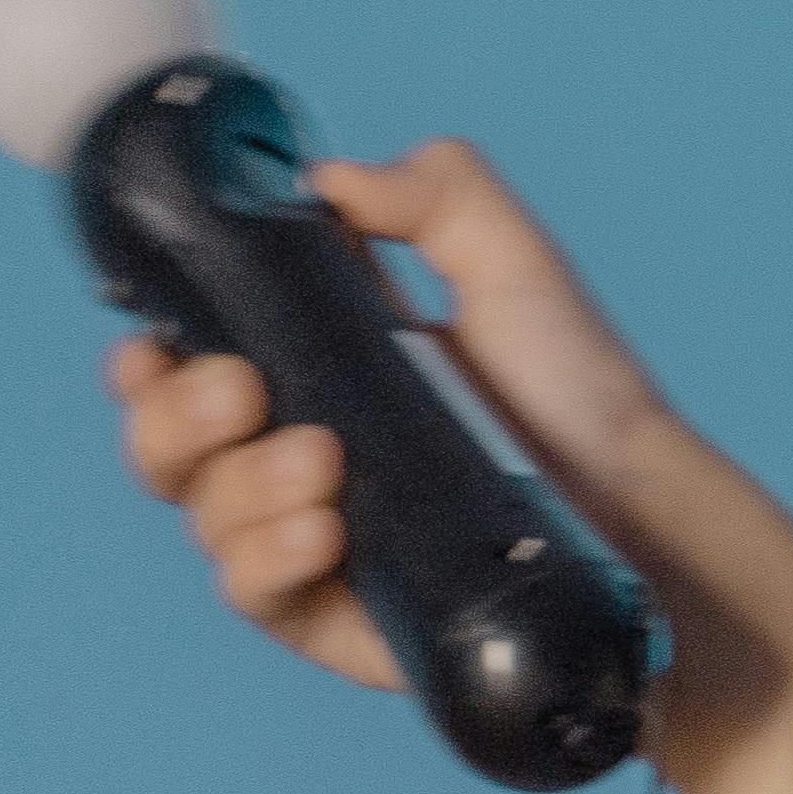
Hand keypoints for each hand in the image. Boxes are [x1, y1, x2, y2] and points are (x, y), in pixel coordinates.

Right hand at [106, 139, 680, 694]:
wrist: (644, 509)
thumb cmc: (577, 392)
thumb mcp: (517, 267)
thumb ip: (438, 197)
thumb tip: (332, 178)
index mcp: (310, 374)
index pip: (184, 370)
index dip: (148, 361)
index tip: (155, 344)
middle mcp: (291, 460)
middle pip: (167, 449)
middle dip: (175, 418)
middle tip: (244, 393)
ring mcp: (306, 540)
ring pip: (206, 518)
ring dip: (242, 485)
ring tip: (324, 461)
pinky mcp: (335, 615)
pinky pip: (256, 595)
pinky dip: (269, 559)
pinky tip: (325, 534)